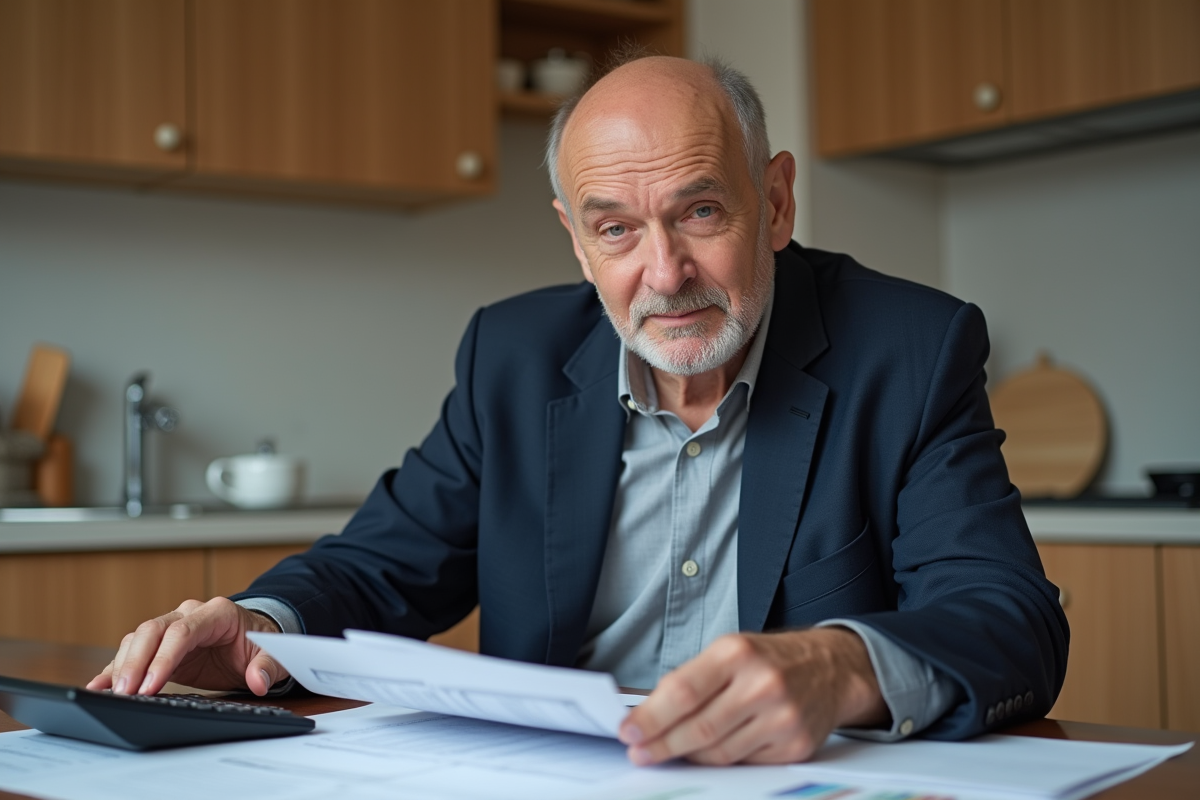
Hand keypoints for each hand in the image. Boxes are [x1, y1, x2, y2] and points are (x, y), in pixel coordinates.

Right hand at [86, 597, 288, 696]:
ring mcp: (172, 627)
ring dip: (123, 666)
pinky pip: (134, 651)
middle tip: (126, 693)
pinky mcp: (161, 646)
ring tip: (114, 694)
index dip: (164, 657)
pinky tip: (100, 685)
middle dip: (136, 662)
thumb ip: (267, 667)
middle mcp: (190, 614)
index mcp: (217, 613)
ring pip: (138, 639)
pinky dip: (116, 667)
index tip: (150, 685)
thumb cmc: (262, 645)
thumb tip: (258, 681)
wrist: (256, 640)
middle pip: (153, 630)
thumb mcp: (273, 655)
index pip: (182, 631)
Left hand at [618, 627, 887, 764]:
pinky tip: (709, 752)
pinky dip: (721, 760)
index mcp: (737, 653)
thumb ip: (691, 680)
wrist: (829, 669)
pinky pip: (743, 763)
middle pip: (698, 728)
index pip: (683, 692)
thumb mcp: (728, 652)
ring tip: (669, 751)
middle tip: (640, 751)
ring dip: (688, 755)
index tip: (629, 731)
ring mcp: (781, 717)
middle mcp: (762, 684)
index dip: (651, 717)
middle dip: (661, 744)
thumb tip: (646, 712)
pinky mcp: (794, 745)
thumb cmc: (770, 659)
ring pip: (718, 752)